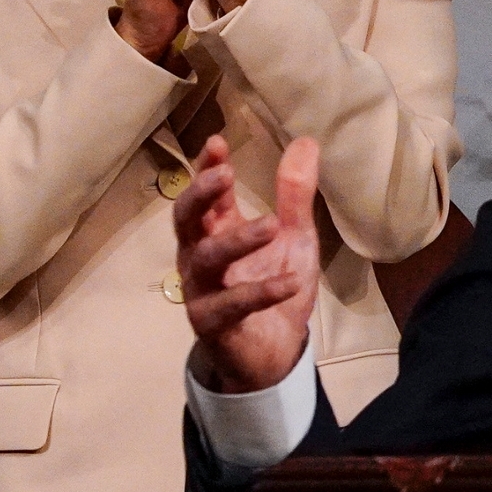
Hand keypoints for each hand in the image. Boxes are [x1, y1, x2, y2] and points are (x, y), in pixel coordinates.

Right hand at [174, 135, 319, 393]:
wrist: (274, 350)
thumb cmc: (274, 283)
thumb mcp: (294, 235)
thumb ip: (295, 194)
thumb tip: (305, 140)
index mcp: (216, 231)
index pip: (205, 195)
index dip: (207, 169)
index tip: (217, 142)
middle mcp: (200, 257)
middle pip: (186, 221)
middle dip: (199, 195)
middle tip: (224, 174)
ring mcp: (202, 291)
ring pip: (204, 260)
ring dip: (236, 240)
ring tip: (272, 225)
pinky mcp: (213, 324)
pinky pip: (231, 305)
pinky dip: (261, 292)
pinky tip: (291, 281)